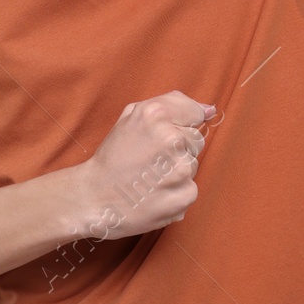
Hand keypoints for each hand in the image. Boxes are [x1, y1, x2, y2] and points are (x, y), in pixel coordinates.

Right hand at [71, 91, 215, 239]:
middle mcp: (171, 138)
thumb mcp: (131, 117)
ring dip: (176, 173)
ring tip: (150, 178)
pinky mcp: (184, 195)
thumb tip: (209, 110)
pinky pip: (191, 189)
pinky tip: (154, 195)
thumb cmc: (113, 157)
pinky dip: (176, 194)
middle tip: (151, 161)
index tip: (162, 140)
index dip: (178, 127)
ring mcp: (180, 168)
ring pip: (193, 165)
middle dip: (178, 150)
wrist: (94, 198)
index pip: (194, 113)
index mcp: (156, 113)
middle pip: (196, 140)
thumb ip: (170, 104)